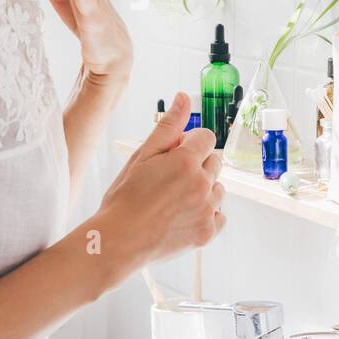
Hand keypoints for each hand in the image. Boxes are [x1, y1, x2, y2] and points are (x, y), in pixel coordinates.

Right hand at [97, 91, 225, 270]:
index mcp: (186, 161)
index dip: (190, 144)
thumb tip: (184, 97)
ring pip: (218, 189)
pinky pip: (219, 215)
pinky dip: (206, 214)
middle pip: (214, 162)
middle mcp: (202, 184)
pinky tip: (182, 216)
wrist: (119, 241)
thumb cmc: (125, 197)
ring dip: (203, 189)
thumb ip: (168, 125)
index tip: (174, 156)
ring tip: (174, 200)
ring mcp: (207, 210)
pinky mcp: (208, 232)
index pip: (207, 137)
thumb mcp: (143, 155)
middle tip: (169, 180)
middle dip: (197, 165)